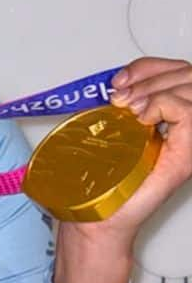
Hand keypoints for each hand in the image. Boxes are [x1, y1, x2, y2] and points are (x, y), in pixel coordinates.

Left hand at [54, 57, 191, 282]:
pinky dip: (163, 104)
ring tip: (129, 108)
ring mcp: (187, 140)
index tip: (117, 81)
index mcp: (167, 115)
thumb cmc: (102, 179)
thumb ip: (124, 102)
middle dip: (149, 76)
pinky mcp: (185, 155)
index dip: (146, 67)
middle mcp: (182, 125)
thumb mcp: (111, 128)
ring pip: (190, 86)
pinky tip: (142, 119)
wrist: (100, 215)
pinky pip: (189, 112)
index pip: (175, 71)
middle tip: (120, 96)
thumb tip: (120, 82)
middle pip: (186, 74)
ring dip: (155, 88)